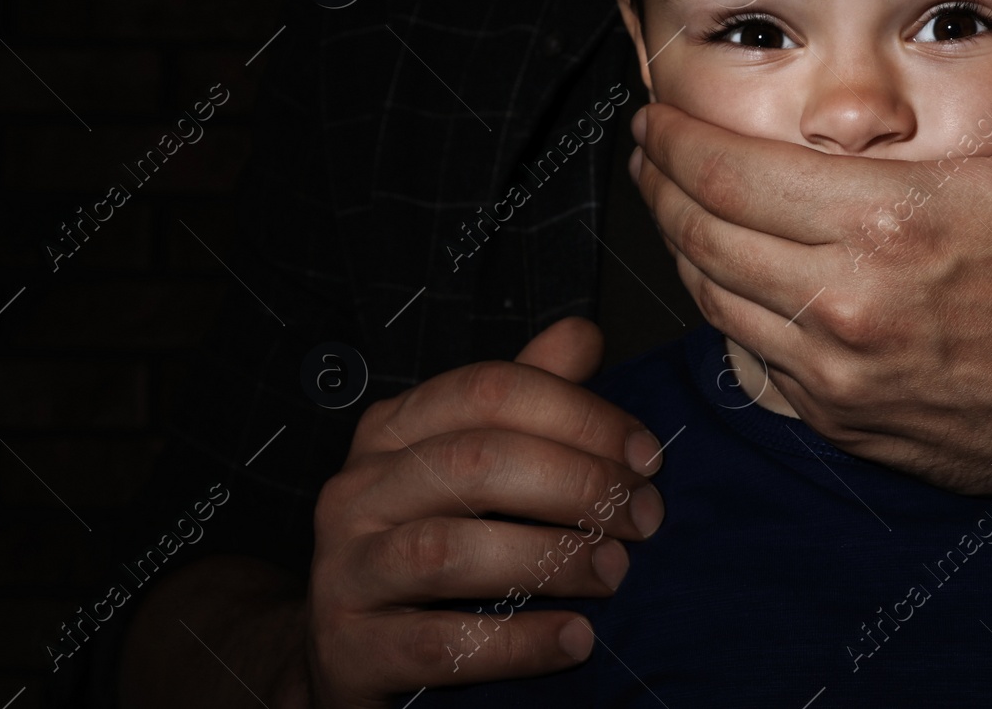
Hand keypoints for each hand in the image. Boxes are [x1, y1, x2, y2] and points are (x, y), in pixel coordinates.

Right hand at [303, 317, 664, 707]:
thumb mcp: (466, 462)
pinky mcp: (350, 650)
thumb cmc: (425, 543)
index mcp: (392, 430)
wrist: (343, 654)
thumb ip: (524, 398)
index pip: (489, 390)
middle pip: (475, 461)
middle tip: (643, 518)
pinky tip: (575, 639)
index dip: (579, 415)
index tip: (647, 455)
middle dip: (577, 483)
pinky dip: (518, 642)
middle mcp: (360, 490)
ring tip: (616, 572)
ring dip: (549, 558)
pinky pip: (440, 643)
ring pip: (448, 550)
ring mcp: (345, 570)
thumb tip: (583, 335)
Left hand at [630, 0, 991, 497]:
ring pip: (711, 296)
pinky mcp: (833, 417)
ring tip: (667, 204)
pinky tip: (720, 273)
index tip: (648, 118)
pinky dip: (721, 307)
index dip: (674, 141)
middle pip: (702, 234)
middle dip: (657, 188)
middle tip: (643, 154)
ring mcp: (834, 370)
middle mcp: (847, 300)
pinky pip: (744, 353)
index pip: (733, 173)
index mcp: (890, 222)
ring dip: (677, 245)